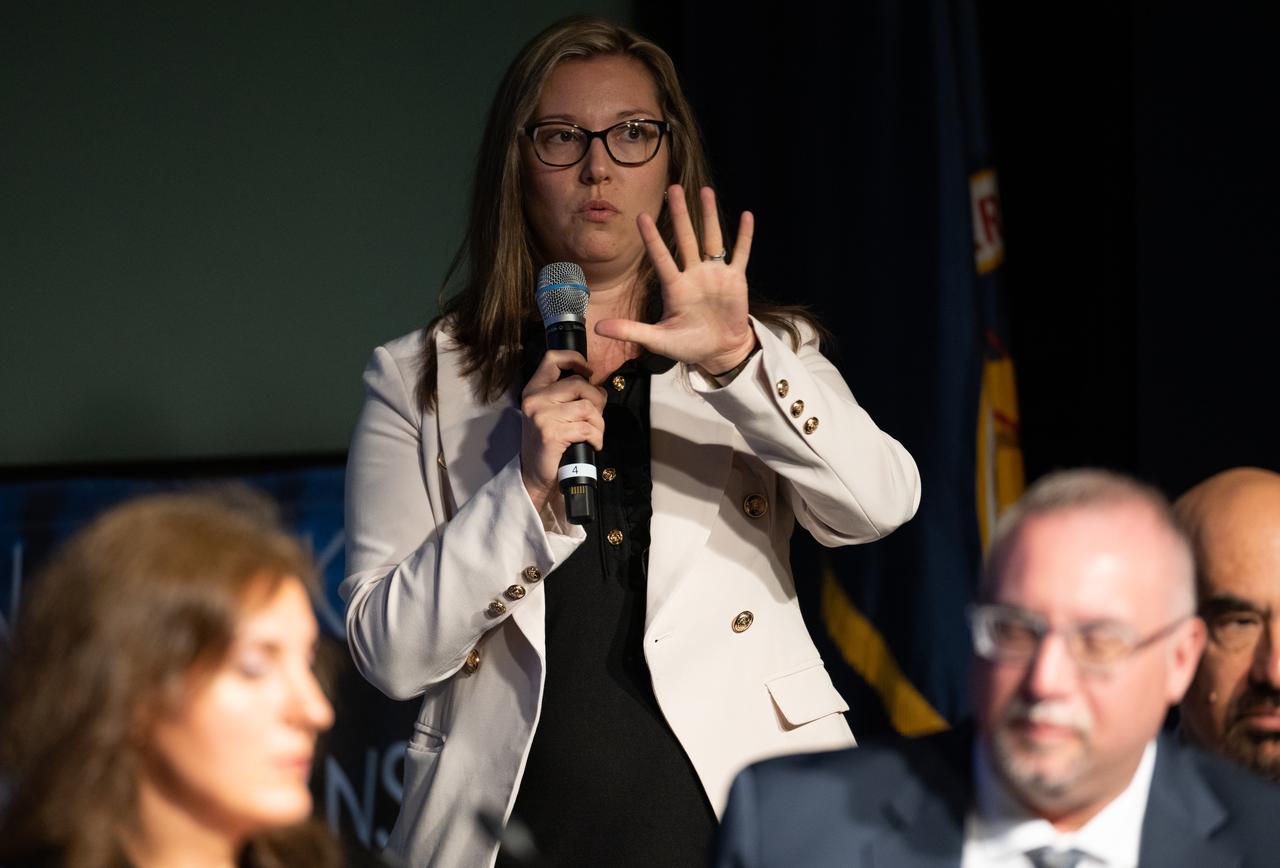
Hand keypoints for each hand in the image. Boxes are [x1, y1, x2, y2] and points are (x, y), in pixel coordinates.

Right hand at [519, 350, 606, 513]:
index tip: (588, 372)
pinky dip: (596, 438)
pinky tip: (593, 445)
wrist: (534, 475)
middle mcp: (534, 399)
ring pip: (587, 407)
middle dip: (597, 400)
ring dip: (599, 423)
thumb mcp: (551, 413)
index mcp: (533, 390)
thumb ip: (567, 396)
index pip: (552, 359)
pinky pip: (587, 428)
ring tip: (595, 434)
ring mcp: (542, 416)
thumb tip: (598, 388)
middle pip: (579, 384)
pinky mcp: (552, 434)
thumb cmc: (548, 444)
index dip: (575, 359)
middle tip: (597, 417)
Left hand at [594, 185, 756, 375]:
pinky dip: (744, 236)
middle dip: (680, 214)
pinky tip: (746, 216)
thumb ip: (630, 330)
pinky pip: (740, 254)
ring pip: (711, 239)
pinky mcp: (735, 280)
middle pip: (686, 239)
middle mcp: (693, 275)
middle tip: (673, 188)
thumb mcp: (658, 340)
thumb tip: (597, 328)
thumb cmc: (688, 345)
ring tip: (705, 190)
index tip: (641, 216)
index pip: (661, 257)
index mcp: (674, 287)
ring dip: (709, 216)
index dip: (652, 238)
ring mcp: (714, 275)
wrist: (719, 352)